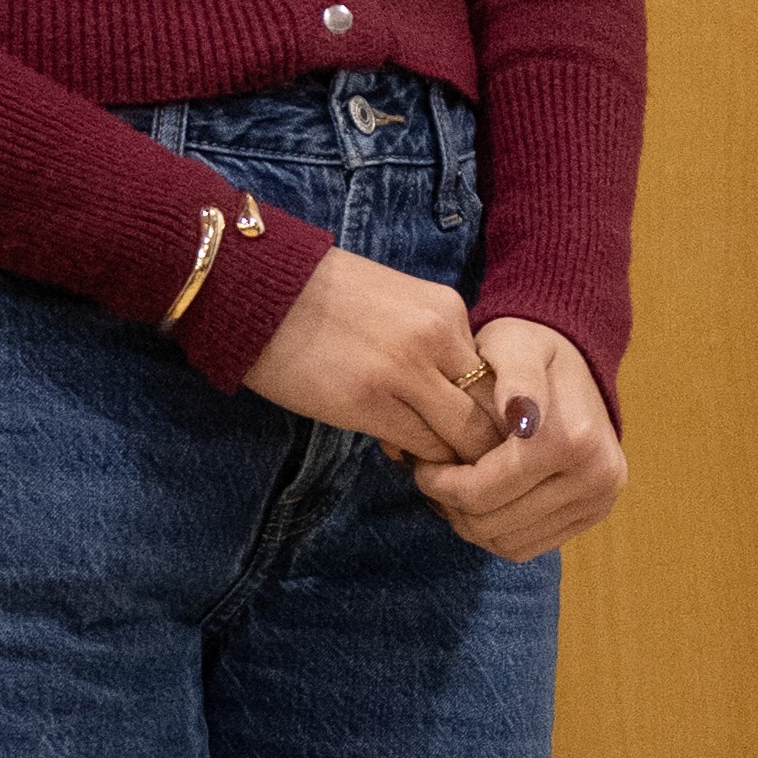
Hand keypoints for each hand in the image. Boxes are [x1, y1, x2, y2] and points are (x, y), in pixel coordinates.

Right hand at [239, 240, 505, 463]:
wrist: (259, 291)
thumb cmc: (323, 299)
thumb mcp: (398, 304)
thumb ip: (434, 344)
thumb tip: (452, 399)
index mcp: (447, 309)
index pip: (499, 375)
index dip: (494, 410)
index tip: (477, 429)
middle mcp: (437, 337)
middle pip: (494, 408)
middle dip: (488, 442)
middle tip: (472, 462)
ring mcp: (406, 371)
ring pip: (465, 435)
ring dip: (457, 459)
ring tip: (439, 467)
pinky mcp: (370, 404)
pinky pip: (423, 447)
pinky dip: (422, 460)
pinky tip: (404, 457)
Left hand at [418, 318, 625, 558]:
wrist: (578, 368)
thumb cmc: (531, 352)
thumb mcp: (515, 347)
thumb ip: (515, 375)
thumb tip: (520, 414)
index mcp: (570, 439)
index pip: (482, 491)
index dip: (440, 484)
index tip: (422, 462)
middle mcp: (594, 476)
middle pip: (492, 523)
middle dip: (451, 506)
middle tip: (433, 478)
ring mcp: (598, 500)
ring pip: (507, 543)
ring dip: (470, 524)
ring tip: (455, 490)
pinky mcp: (594, 514)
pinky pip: (529, 548)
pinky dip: (496, 534)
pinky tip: (484, 502)